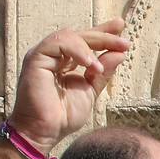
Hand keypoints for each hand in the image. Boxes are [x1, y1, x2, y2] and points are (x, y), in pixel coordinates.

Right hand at [8, 19, 129, 151]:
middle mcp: (53, 55)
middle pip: (79, 36)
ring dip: (93, 43)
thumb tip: (119, 54)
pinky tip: (91, 64)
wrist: (44, 131)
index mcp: (64, 61)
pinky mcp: (36, 58)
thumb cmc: (63, 115)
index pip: (84, 42)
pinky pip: (57, 44)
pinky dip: (77, 51)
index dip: (102, 33)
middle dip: (103, 36)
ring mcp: (43, 55)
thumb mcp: (90, 91)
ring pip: (69, 36)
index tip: (121, 27)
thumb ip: (102, 73)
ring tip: (108, 59)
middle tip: (124, 41)